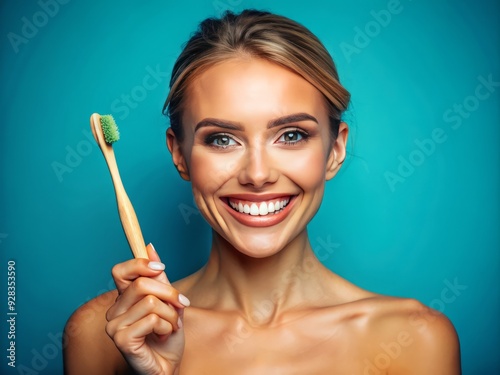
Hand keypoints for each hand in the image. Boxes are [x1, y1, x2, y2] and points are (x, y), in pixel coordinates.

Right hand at [106, 244, 189, 374]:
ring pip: (151, 302)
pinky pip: (151, 319)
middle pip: (143, 284)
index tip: (161, 268)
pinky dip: (166, 327)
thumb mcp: (169, 302)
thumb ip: (159, 278)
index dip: (140, 264)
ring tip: (170, 327)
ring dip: (171, 315)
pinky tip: (163, 336)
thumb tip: (150, 247)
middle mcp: (114, 311)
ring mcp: (114, 326)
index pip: (120, 271)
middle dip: (170, 293)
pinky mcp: (121, 339)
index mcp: (123, 299)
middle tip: (181, 305)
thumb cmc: (167, 337)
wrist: (168, 367)